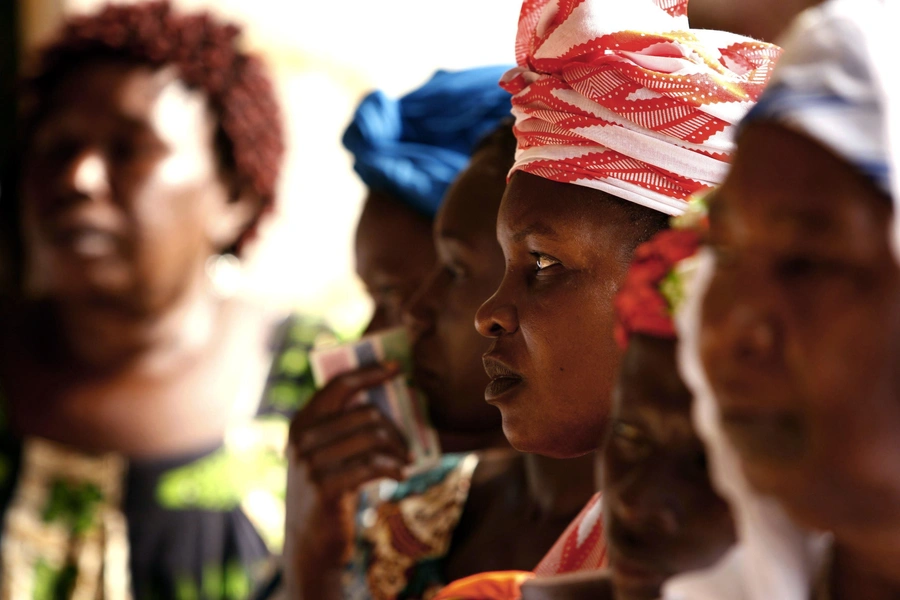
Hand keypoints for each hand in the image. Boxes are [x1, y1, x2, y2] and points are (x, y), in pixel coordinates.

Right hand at [284, 362, 410, 598]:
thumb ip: (345, 427)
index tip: (397, 368)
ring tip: (405, 464)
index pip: (338, 384)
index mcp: (301, 423)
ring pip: (373, 437)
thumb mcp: (329, 455)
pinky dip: (394, 468)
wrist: (312, 545)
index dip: (369, 372)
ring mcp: (310, 462)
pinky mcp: (325, 486)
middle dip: (395, 428)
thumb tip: (391, 395)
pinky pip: (373, 464)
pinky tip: (401, 477)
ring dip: (398, 450)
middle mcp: (301, 438)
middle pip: (365, 412)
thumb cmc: (331, 493)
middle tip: (408, 447)